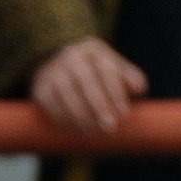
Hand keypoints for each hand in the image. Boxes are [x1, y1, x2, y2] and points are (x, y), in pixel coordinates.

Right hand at [29, 37, 148, 136]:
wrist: (55, 65)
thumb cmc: (92, 70)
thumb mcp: (111, 66)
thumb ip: (127, 76)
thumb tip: (140, 89)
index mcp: (92, 50)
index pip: (106, 70)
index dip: (116, 92)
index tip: (123, 113)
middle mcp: (71, 56)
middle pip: (85, 80)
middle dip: (98, 105)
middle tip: (110, 127)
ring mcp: (52, 70)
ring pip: (66, 93)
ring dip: (80, 115)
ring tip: (92, 131)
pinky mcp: (39, 87)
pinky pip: (50, 104)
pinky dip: (63, 118)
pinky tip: (74, 128)